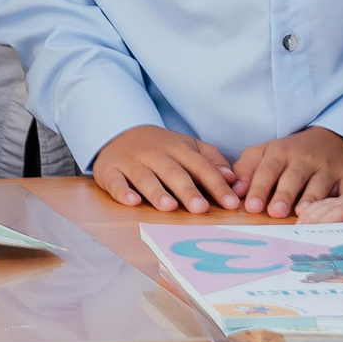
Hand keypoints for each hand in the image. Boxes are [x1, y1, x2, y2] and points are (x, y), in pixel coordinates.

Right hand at [92, 124, 238, 212]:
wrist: (119, 132)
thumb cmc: (162, 148)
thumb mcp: (188, 147)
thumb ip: (211, 161)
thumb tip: (232, 179)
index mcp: (178, 148)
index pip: (201, 166)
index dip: (217, 185)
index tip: (232, 204)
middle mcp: (155, 154)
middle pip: (173, 172)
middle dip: (187, 190)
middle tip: (200, 208)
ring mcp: (131, 162)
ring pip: (145, 177)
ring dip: (157, 192)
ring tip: (169, 207)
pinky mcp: (110, 171)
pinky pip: (115, 181)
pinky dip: (122, 191)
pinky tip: (131, 201)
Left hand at [230, 126, 342, 216]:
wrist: (334, 139)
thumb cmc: (292, 154)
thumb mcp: (266, 153)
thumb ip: (248, 169)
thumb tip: (234, 191)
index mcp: (282, 152)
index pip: (268, 170)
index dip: (259, 187)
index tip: (250, 206)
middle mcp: (306, 159)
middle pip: (293, 177)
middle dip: (284, 194)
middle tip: (275, 212)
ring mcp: (330, 168)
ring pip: (320, 184)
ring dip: (311, 199)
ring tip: (300, 214)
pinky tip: (335, 212)